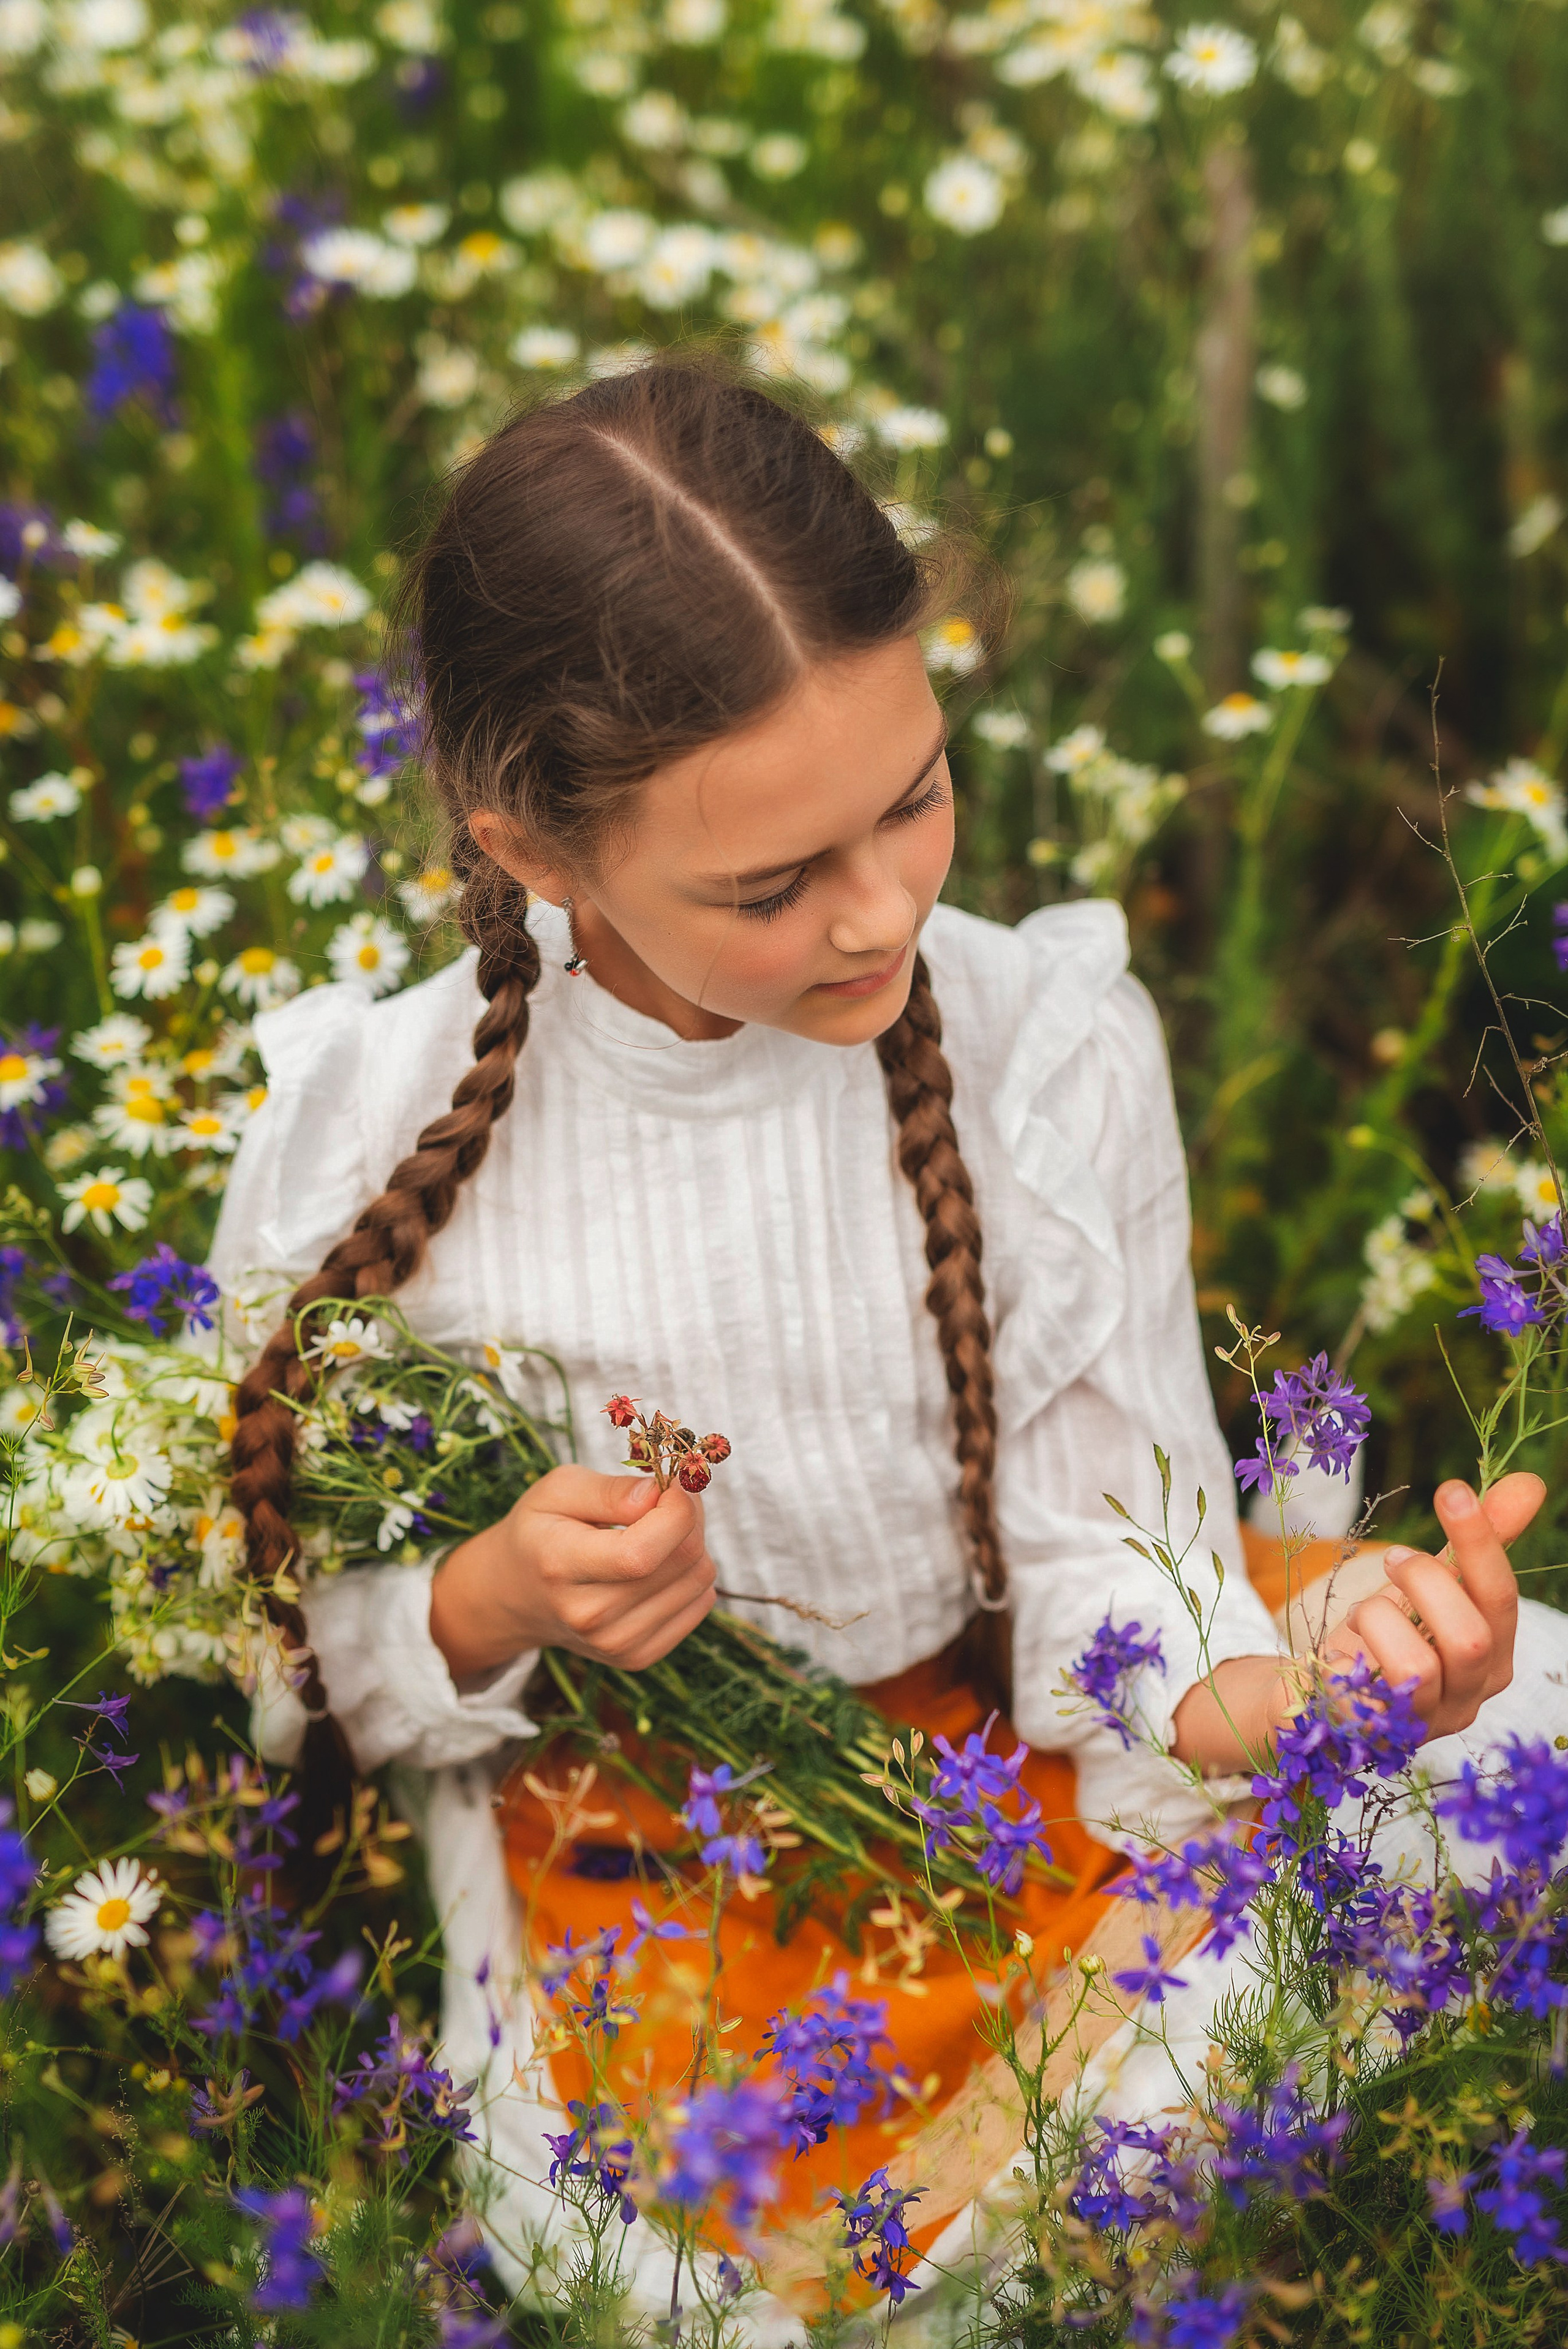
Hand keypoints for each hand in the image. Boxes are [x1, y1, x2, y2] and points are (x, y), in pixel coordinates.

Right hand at [428, 1464, 716, 1681]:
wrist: (517, 1595)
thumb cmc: (540, 1532)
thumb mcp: (557, 1490)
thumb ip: (609, 1490)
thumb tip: (657, 1496)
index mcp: (561, 1566)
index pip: (642, 1553)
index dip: (677, 1510)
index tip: (674, 1483)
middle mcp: (589, 1615)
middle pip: (682, 1561)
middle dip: (689, 1516)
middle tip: (667, 1499)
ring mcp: (616, 1643)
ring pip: (700, 1580)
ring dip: (693, 1544)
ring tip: (657, 1532)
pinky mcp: (638, 1656)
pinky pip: (702, 1603)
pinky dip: (691, 1575)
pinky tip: (660, 1564)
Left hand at [1173, 1472, 1540, 1773]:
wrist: (1326, 1687)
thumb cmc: (1390, 1632)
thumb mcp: (1430, 1582)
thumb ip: (1477, 1540)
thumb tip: (1530, 1483)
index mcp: (1492, 1656)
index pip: (1500, 1599)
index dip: (1480, 1543)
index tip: (1453, 1489)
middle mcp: (1469, 1695)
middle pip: (1470, 1638)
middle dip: (1426, 1581)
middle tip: (1393, 1559)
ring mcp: (1425, 1721)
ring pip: (1419, 1667)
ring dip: (1381, 1616)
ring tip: (1364, 1608)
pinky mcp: (1376, 1734)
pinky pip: (1369, 1689)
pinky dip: (1354, 1649)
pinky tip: (1346, 1643)